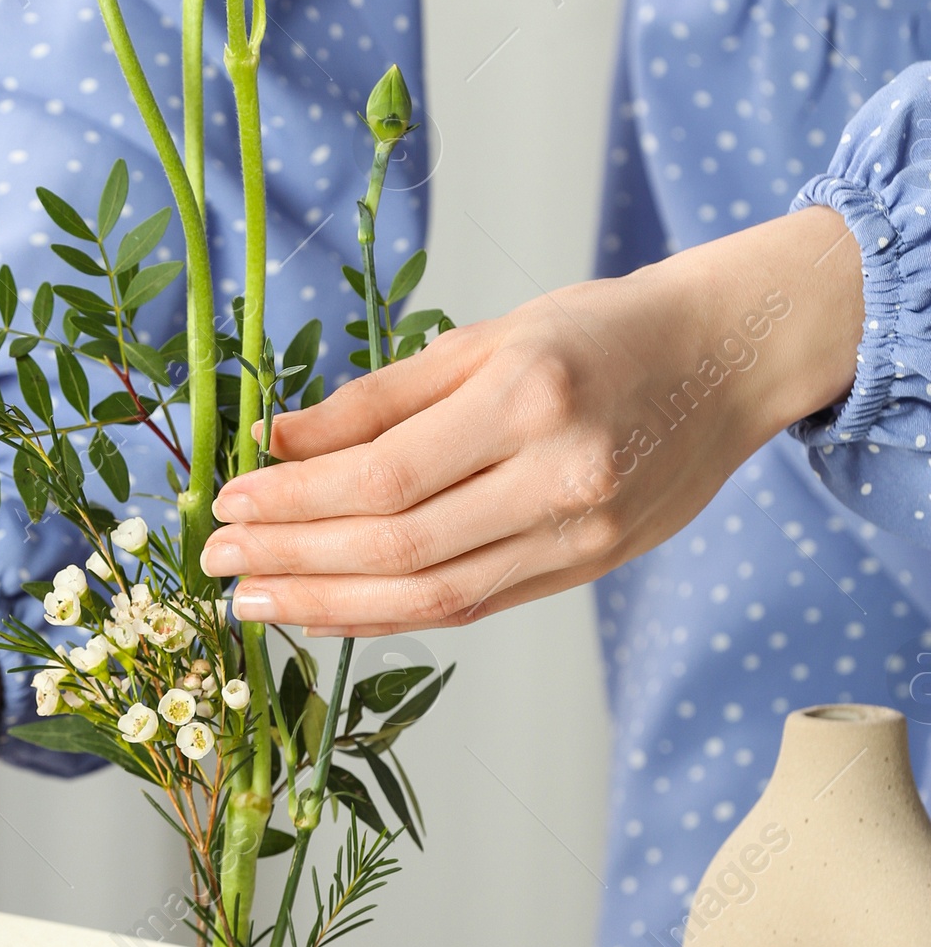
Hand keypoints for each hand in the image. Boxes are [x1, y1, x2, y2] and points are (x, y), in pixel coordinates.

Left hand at [202, 207, 863, 634]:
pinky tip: (331, 609)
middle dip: (295, 560)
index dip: (296, 500)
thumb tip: (276, 443)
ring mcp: (582, 535)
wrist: (727, 360)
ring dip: (330, 604)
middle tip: (218, 560)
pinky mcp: (589, 570)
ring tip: (255, 599)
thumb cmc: (601, 330)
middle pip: (400, 546)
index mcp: (529, 396)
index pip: (386, 474)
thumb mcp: (490, 333)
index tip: (228, 502)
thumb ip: (382, 396)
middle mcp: (560, 475)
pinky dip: (392, 615)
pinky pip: (472, 606)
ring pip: (433, 595)